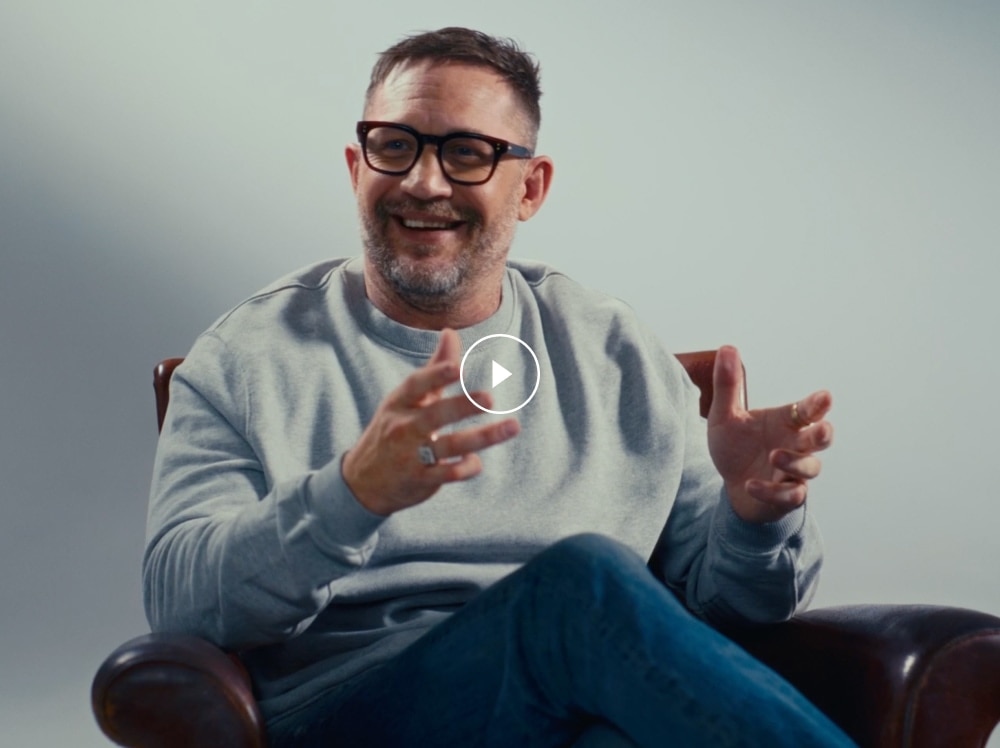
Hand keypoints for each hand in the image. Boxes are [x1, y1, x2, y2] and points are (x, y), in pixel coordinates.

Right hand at [341, 329, 519, 515]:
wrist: (363, 481)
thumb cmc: (393, 429)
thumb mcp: (405, 398)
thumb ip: (434, 368)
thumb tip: (451, 332)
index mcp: (400, 403)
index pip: (416, 385)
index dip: (435, 375)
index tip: (456, 366)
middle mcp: (404, 427)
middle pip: (436, 415)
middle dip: (463, 407)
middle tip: (490, 398)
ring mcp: (411, 455)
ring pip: (450, 445)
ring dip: (482, 437)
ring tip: (512, 426)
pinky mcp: (422, 480)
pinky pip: (449, 473)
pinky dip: (467, 466)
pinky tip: (476, 460)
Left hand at [707, 346, 833, 523]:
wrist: (730, 484)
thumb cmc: (735, 447)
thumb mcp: (724, 416)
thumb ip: (728, 385)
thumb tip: (727, 348)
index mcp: (786, 422)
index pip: (808, 410)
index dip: (818, 404)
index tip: (825, 397)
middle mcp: (795, 445)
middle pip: (821, 439)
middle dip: (823, 434)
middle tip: (820, 430)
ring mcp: (793, 472)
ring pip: (810, 469)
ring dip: (795, 462)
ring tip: (773, 455)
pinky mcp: (785, 496)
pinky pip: (788, 496)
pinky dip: (771, 490)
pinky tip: (751, 484)